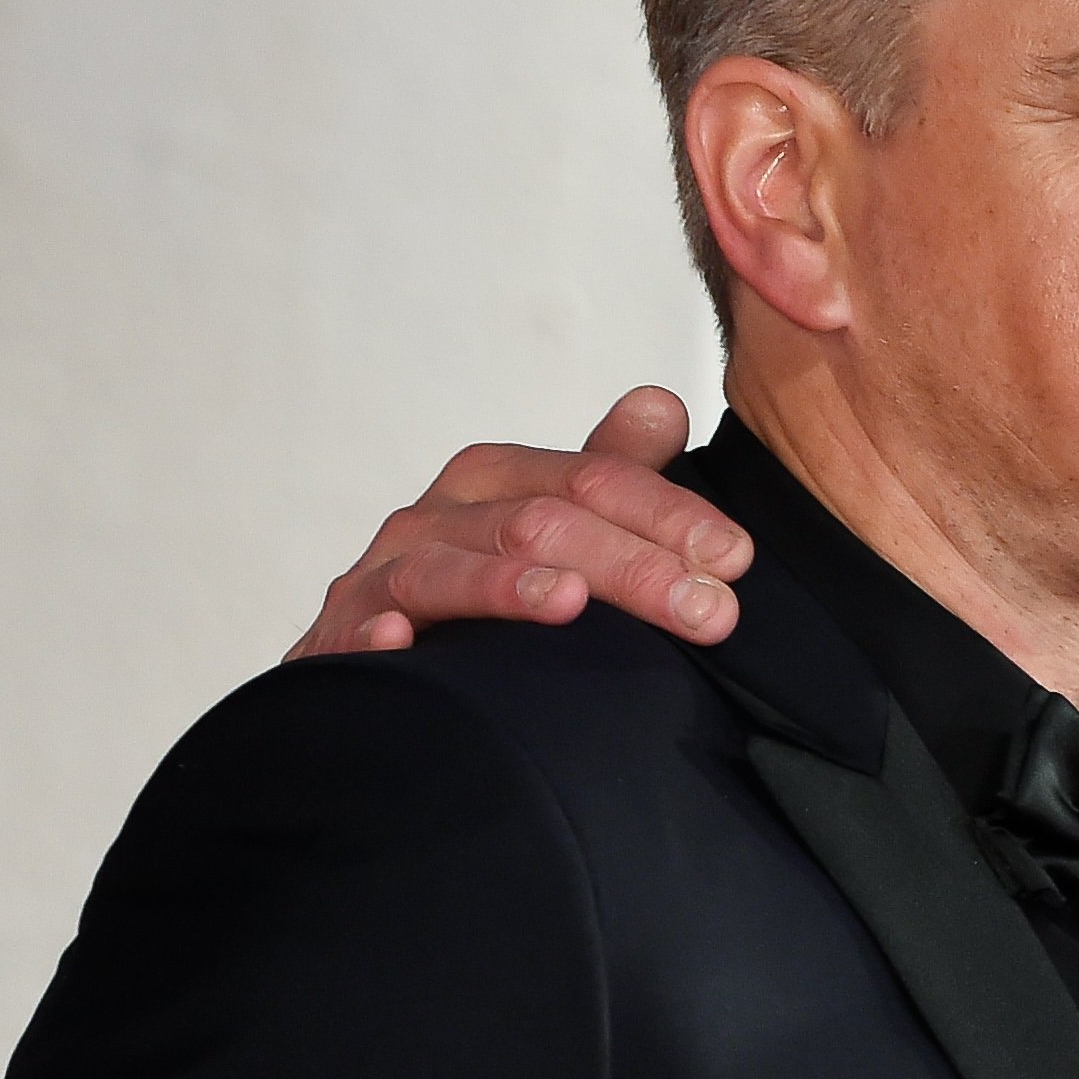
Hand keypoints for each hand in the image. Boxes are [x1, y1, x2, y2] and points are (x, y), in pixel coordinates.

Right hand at [287, 387, 752, 658]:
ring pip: (454, 568)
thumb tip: (664, 403)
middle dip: (632, 566)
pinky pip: (359, 626)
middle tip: (709, 614)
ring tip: (571, 602)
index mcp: (496, 480)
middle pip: (541, 521)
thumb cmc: (491, 598)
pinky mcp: (340, 636)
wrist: (385, 674)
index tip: (738, 560)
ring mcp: (383, 574)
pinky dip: (379, 630)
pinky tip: (404, 640)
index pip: (597, 479)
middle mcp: (437, 515)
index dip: (671, 515)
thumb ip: (613, 471)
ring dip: (511, 585)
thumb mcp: (561, 527)